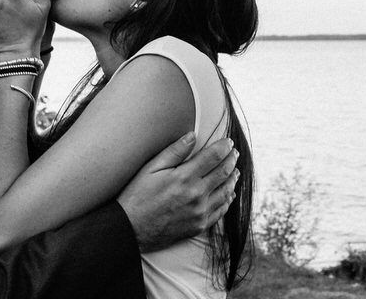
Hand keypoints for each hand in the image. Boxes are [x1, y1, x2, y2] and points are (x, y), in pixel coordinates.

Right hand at [117, 133, 238, 250]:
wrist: (130, 230)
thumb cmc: (137, 196)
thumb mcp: (151, 169)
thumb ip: (174, 151)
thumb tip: (193, 135)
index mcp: (184, 177)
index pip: (214, 156)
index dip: (224, 147)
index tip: (228, 142)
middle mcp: (196, 195)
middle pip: (224, 172)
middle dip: (231, 159)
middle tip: (234, 153)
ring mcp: (200, 212)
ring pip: (226, 191)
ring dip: (233, 178)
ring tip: (235, 170)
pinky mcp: (199, 226)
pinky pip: (221, 210)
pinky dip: (228, 199)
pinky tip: (229, 193)